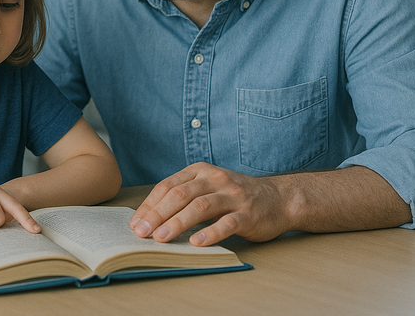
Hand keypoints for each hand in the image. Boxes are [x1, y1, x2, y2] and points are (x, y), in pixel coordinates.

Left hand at [130, 163, 288, 245]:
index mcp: (200, 171)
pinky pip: (227, 222)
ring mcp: (233, 195)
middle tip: (142, 232)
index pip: (168, 185)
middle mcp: (215, 179)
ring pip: (201, 206)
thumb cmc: (235, 196)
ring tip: (161, 238)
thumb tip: (150, 220)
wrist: (278, 198)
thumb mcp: (208, 187)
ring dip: (178, 222)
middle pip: (181, 194)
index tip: (136, 223)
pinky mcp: (248, 213)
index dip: (150, 205)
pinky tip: (196, 242)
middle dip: (158, 214)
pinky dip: (210, 233)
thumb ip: (184, 197)